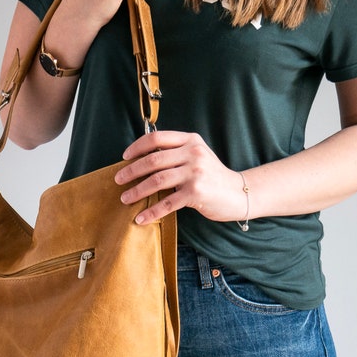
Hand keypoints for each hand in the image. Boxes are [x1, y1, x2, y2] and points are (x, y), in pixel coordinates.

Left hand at [115, 131, 248, 223]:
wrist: (238, 193)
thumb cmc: (213, 176)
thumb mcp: (197, 155)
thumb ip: (176, 153)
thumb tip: (143, 159)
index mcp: (190, 140)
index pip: (157, 138)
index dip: (137, 147)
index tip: (124, 157)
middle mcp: (193, 154)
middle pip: (153, 160)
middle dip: (131, 171)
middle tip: (118, 180)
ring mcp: (195, 173)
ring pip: (157, 181)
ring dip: (137, 191)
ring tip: (125, 198)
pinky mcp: (196, 193)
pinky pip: (167, 203)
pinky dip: (151, 212)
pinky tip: (141, 218)